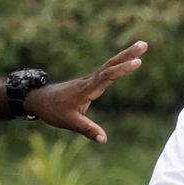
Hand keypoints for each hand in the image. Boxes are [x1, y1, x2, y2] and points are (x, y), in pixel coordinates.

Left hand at [25, 41, 147, 142]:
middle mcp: (89, 80)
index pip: (107, 76)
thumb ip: (88, 130)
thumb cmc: (54, 111)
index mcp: (86, 89)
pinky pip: (107, 70)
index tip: (138, 62)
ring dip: (125, 55)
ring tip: (141, 46)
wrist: (39, 100)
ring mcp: (90, 79)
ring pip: (109, 65)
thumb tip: (104, 140)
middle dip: (127, 54)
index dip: (123, 69)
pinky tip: (126, 61)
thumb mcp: (70, 122)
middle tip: (144, 44)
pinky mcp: (90, 82)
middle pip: (111, 64)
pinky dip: (118, 64)